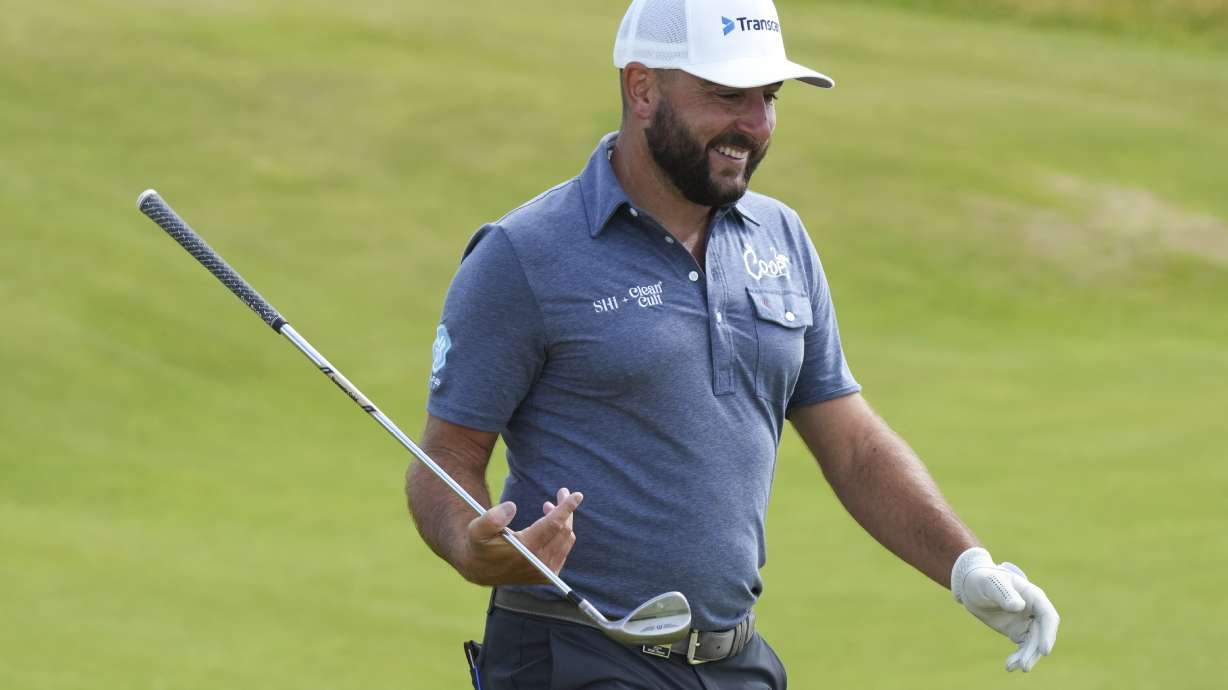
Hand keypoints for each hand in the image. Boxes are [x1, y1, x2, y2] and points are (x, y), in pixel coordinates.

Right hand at [457, 487, 582, 585]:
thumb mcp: (477, 529)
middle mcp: (539, 563)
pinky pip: (564, 549)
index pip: (553, 525)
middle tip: (560, 492)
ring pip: (566, 539)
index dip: (566, 508)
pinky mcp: (548, 574)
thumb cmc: (479, 544)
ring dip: (563, 520)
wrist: (480, 570)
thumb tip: (511, 507)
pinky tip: (549, 525)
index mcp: (526, 550)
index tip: (577, 495)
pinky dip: (561, 534)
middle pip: (563, 530)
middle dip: (565, 509)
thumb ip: (492, 518)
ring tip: (548, 507)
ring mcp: (545, 571)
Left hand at [951, 547, 1059, 671]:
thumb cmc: (983, 579)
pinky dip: (1018, 656)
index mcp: (1034, 596)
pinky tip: (1010, 665)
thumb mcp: (992, 583)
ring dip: (1026, 656)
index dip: (1048, 633)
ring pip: (1032, 643)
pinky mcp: (1016, 631)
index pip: (1048, 616)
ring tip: (1013, 667)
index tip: (1044, 650)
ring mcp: (1026, 621)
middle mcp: (1034, 610)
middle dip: (1034, 650)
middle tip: (1024, 665)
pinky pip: (1023, 646)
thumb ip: (1004, 593)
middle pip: (1041, 634)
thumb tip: (1018, 606)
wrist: (971, 585)